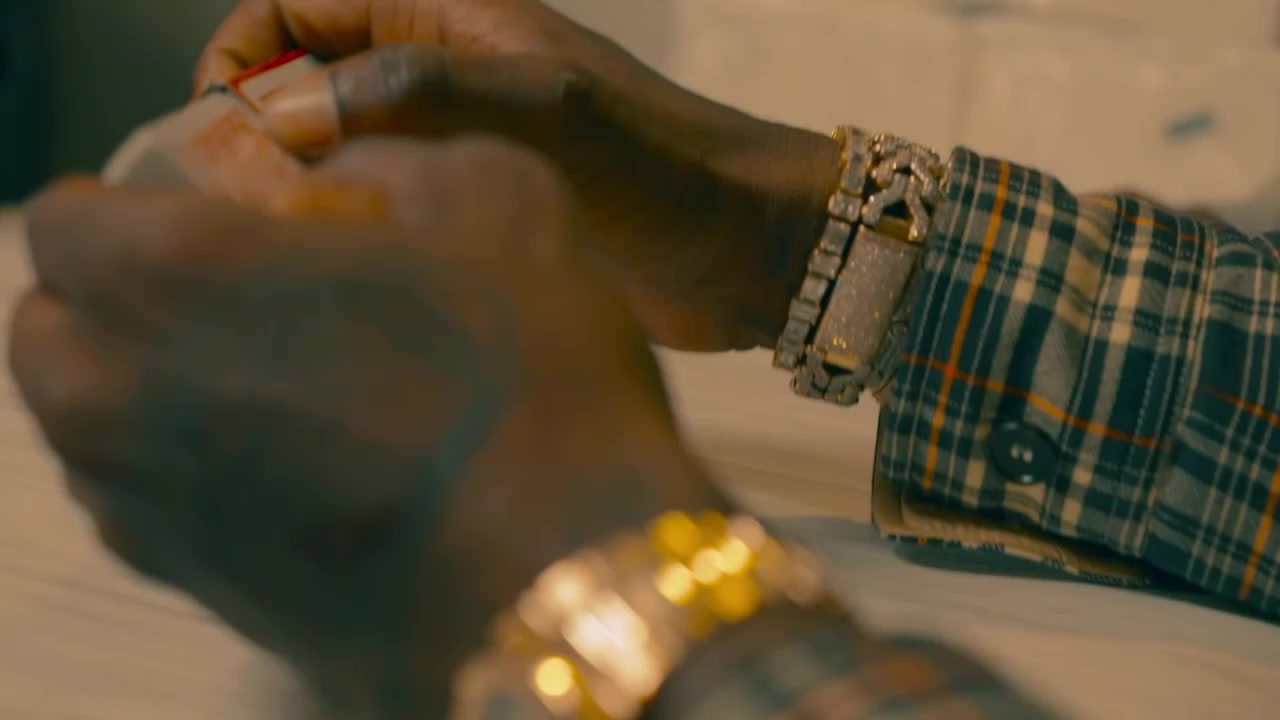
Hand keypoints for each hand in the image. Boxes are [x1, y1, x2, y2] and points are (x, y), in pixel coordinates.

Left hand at [11, 137, 725, 717]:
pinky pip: (156, 505)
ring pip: (95, 426)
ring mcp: (148, 510)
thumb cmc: (534, 381)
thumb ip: (386, 167)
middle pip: (56, 330)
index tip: (211, 221)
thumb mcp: (493, 195)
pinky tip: (308, 463)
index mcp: (167, 274)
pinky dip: (199, 472)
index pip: (67, 216)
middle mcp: (120, 397)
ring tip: (282, 386)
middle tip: (237, 302)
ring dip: (157, 390)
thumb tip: (343, 197)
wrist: (569, 578)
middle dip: (124, 305)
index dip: (138, 210)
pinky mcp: (196, 589)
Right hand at [197, 0, 840, 351]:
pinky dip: (350, 230)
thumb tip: (282, 113)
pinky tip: (345, 278)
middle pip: (306, 76)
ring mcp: (458, 141)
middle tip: (247, 208)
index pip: (296, 3)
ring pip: (342, 146)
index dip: (243, 57)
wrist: (748, 246)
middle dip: (260, 128)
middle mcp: (443, 68)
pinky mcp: (477, 206)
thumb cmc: (660, 168)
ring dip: (301, 187)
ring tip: (286, 250)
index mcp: (449, 12)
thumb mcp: (541, 108)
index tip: (223, 135)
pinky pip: (386, 201)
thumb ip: (413, 88)